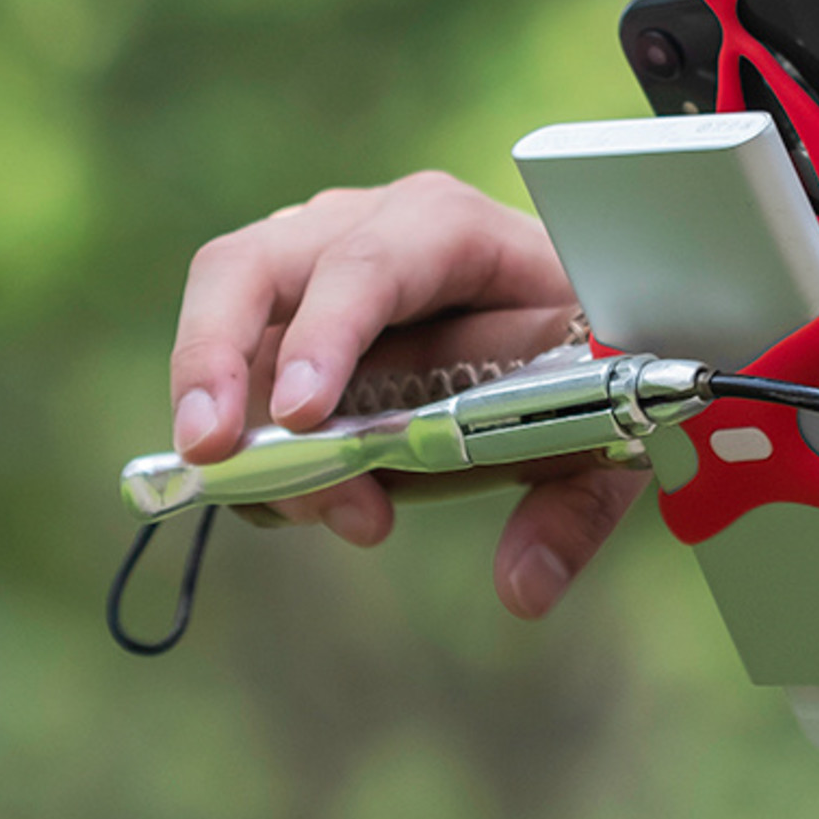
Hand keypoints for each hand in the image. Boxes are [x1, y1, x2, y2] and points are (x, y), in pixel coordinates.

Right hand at [169, 170, 647, 616]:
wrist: (580, 313)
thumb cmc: (589, 346)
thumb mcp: (606, 422)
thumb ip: (574, 506)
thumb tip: (523, 589)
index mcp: (450, 229)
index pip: (370, 261)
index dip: (327, 332)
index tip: (303, 412)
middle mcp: (364, 228)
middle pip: (251, 266)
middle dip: (214, 358)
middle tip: (213, 455)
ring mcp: (312, 264)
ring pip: (223, 314)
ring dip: (224, 415)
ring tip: (268, 502)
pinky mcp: (286, 316)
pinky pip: (233, 369)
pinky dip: (242, 441)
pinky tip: (283, 499)